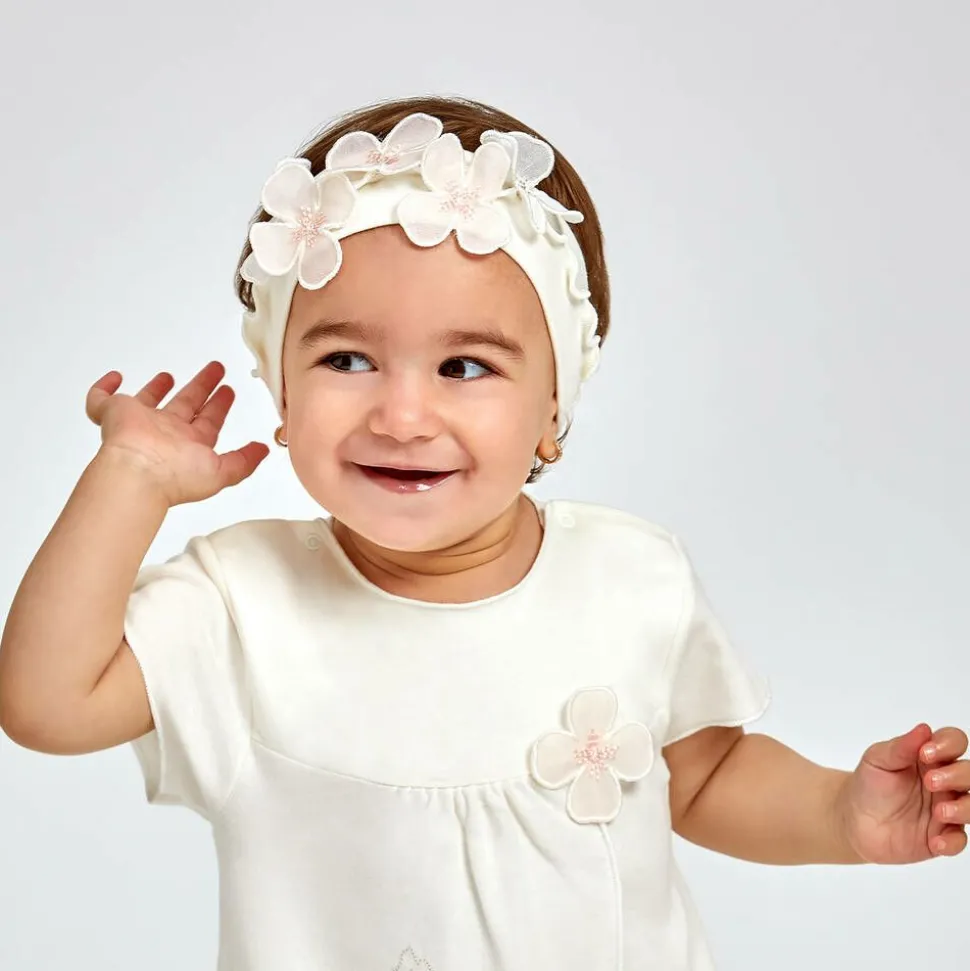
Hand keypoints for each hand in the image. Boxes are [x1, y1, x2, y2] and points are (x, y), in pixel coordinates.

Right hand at [85, 361, 269, 506]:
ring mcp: (138, 423)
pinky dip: (104, 388)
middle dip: (200, 388)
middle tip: (215, 371)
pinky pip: (101, 399)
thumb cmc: (175, 476)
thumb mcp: (222, 471)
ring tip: (171, 374)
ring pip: (149, 400)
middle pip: (185, 405)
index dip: (218, 406)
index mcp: (188, 445)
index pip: (207, 422)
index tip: (228, 391)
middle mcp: (165, 433)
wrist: (138, 472)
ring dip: (159, 388)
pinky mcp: (113, 414)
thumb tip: (264, 450)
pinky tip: (115, 378)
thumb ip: (244, 461)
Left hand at [836, 724, 968, 863]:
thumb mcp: (878, 760)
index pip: (954, 742)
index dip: (948, 745)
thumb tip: (923, 729)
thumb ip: (900, 746)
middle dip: (957, 775)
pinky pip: (959, 839)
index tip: (925, 753)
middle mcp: (945, 781)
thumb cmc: (869, 784)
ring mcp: (947, 808)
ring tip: (939, 812)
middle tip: (930, 782)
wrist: (854, 820)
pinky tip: (936, 840)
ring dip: (963, 807)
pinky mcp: (942, 835)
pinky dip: (952, 840)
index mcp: (930, 757)